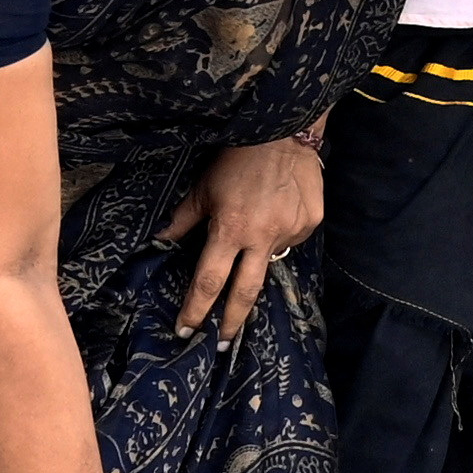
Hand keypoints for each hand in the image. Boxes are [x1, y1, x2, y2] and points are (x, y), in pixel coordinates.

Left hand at [167, 129, 324, 339]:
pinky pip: (293, 238)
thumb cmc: (236, 157)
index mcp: (230, 229)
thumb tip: (161, 242)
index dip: (196, 308)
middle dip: (232, 321)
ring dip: (259, 256)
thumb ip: (184, 219)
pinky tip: (277, 210)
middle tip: (223, 344)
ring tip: (257, 228)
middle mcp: (262, 236)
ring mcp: (291, 230)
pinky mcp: (311, 221)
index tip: (187, 329)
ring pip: (272, 258)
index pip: (209, 280)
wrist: (283, 128)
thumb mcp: (203, 187)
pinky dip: (282, 232)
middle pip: (245, 292)